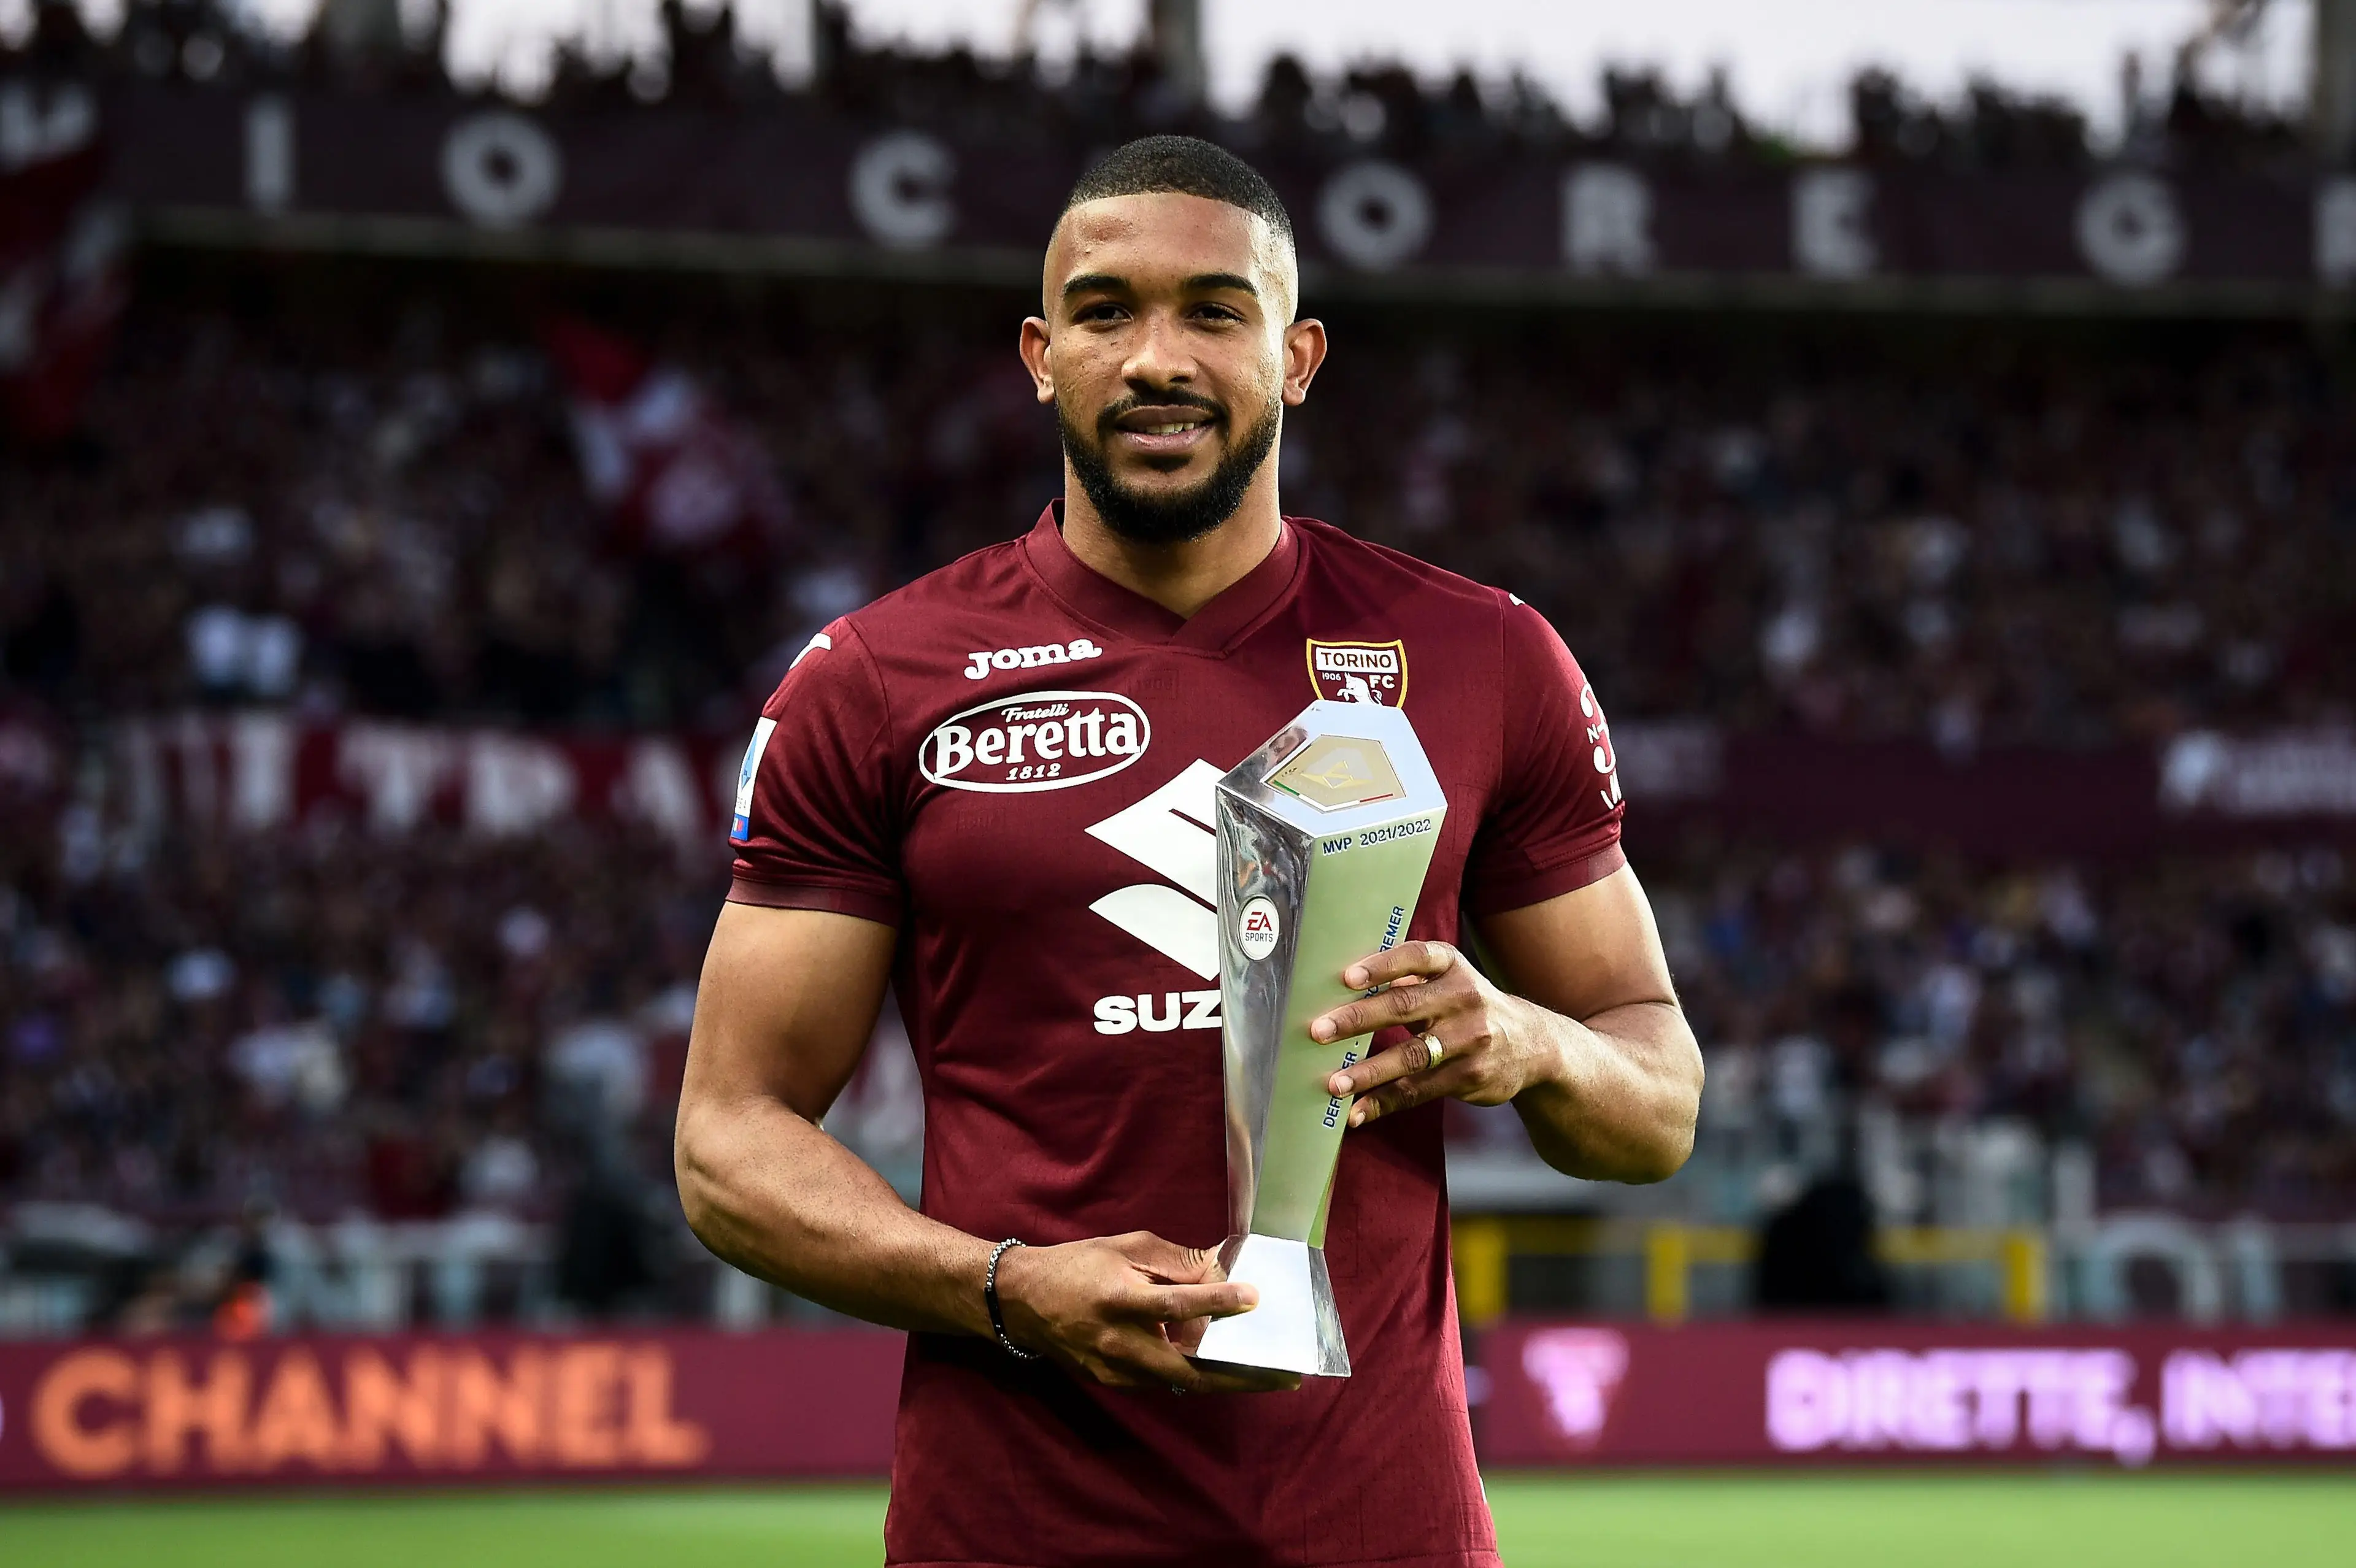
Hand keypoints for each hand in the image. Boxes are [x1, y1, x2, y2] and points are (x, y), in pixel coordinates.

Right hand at [993, 1231, 1301, 1392]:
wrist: (1022, 1301)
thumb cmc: (1077, 1265)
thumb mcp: (1125, 1247)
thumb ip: (1174, 1260)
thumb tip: (1218, 1270)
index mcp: (1120, 1299)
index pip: (1176, 1303)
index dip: (1217, 1301)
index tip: (1253, 1297)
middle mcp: (1120, 1342)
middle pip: (1190, 1368)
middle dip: (1240, 1376)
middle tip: (1282, 1375)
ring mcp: (1116, 1370)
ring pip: (1181, 1381)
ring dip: (1222, 1379)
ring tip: (1263, 1374)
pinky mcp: (1113, 1382)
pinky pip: (1162, 1379)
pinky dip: (1192, 1373)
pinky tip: (1219, 1366)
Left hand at [1308, 940, 1555, 1128]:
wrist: (1532, 1044)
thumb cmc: (1468, 1006)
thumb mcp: (1449, 981)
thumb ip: (1408, 981)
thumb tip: (1340, 990)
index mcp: (1452, 966)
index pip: (1415, 957)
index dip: (1381, 966)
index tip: (1347, 978)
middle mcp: (1465, 998)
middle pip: (1405, 1007)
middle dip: (1358, 1019)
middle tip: (1319, 1031)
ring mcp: (1470, 1039)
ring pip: (1411, 1056)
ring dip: (1368, 1072)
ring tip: (1334, 1083)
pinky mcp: (1470, 1076)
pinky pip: (1420, 1090)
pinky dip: (1385, 1102)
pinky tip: (1358, 1111)